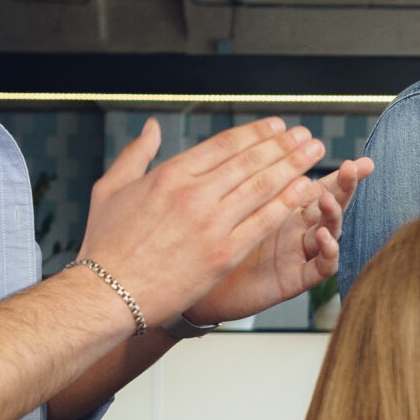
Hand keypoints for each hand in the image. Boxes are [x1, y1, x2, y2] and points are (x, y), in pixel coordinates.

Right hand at [70, 117, 326, 323]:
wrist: (108, 294)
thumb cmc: (106, 244)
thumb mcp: (111, 189)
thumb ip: (136, 154)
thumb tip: (153, 127)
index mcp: (169, 175)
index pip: (223, 145)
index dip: (256, 133)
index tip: (278, 126)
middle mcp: (193, 195)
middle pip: (249, 161)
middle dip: (283, 145)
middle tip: (307, 135)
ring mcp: (211, 225)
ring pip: (261, 186)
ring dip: (293, 166)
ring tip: (314, 152)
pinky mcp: (223, 254)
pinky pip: (263, 222)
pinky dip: (286, 202)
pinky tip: (305, 189)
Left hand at [182, 153, 374, 326]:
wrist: (192, 286)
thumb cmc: (202, 245)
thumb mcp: (217, 202)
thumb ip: (232, 173)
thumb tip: (235, 140)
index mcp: (279, 206)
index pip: (310, 180)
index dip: (328, 168)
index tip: (350, 156)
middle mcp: (293, 227)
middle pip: (328, 202)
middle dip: (343, 185)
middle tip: (353, 168)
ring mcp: (296, 252)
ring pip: (329, 232)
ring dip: (334, 215)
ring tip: (330, 200)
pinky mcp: (293, 279)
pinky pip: (320, 268)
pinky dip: (329, 254)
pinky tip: (327, 239)